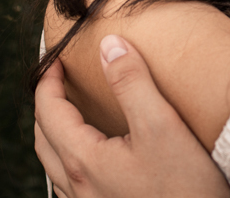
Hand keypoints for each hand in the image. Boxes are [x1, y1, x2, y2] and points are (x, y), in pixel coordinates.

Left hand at [34, 35, 229, 197]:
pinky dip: (71, 158)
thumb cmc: (185, 187)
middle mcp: (77, 187)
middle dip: (47, 106)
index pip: (49, 112)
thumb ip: (132, 83)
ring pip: (56, 165)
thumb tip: (109, 45)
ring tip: (72, 114)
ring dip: (55, 134)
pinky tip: (95, 156)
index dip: (49, 82)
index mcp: (84, 160)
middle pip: (44, 139)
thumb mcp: (161, 125)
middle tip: (59, 82)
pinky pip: (72, 184)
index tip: (58, 60)